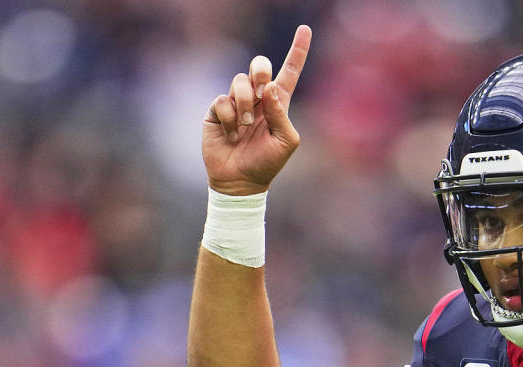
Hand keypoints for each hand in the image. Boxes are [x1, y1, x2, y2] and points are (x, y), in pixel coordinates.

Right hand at [202, 25, 311, 195]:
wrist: (239, 181)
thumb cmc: (266, 163)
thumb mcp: (285, 142)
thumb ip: (281, 114)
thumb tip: (269, 88)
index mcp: (278, 104)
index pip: (290, 72)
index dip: (298, 51)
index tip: (305, 29)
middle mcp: (258, 99)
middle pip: (260, 66)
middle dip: (261, 70)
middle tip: (262, 88)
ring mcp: (236, 103)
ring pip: (240, 82)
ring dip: (245, 104)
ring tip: (245, 127)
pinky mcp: (217, 111)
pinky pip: (223, 100)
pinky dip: (229, 119)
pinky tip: (231, 135)